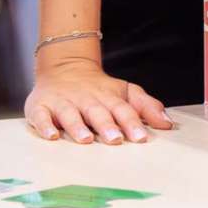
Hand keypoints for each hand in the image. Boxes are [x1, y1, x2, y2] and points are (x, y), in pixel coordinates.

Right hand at [24, 53, 173, 144]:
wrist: (63, 68)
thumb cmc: (97, 89)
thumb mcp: (124, 92)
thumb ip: (146, 106)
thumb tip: (168, 123)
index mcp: (107, 97)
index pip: (122, 109)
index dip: (132, 122)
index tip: (141, 137)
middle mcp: (85, 99)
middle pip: (97, 111)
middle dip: (106, 125)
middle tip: (115, 140)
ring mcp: (62, 102)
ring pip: (70, 114)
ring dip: (77, 126)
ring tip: (86, 139)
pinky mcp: (40, 106)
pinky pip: (41, 116)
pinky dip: (45, 125)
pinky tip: (52, 136)